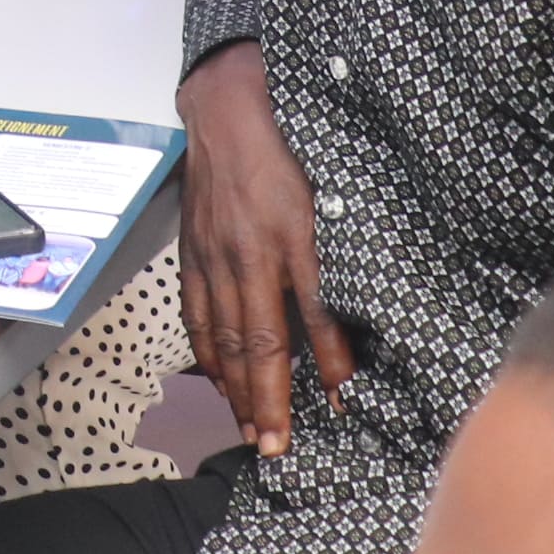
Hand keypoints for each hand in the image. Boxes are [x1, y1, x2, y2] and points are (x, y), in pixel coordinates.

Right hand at [177, 42, 358, 458]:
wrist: (228, 106)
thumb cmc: (290, 145)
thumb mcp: (332, 193)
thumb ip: (342, 250)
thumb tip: (361, 306)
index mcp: (292, 234)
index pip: (314, 316)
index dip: (327, 367)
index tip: (339, 408)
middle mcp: (248, 250)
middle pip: (259, 340)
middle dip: (268, 399)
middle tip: (276, 447)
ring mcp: (213, 253)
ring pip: (224, 334)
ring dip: (236, 388)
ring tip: (249, 428)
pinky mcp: (192, 250)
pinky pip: (196, 312)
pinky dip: (206, 351)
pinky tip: (218, 379)